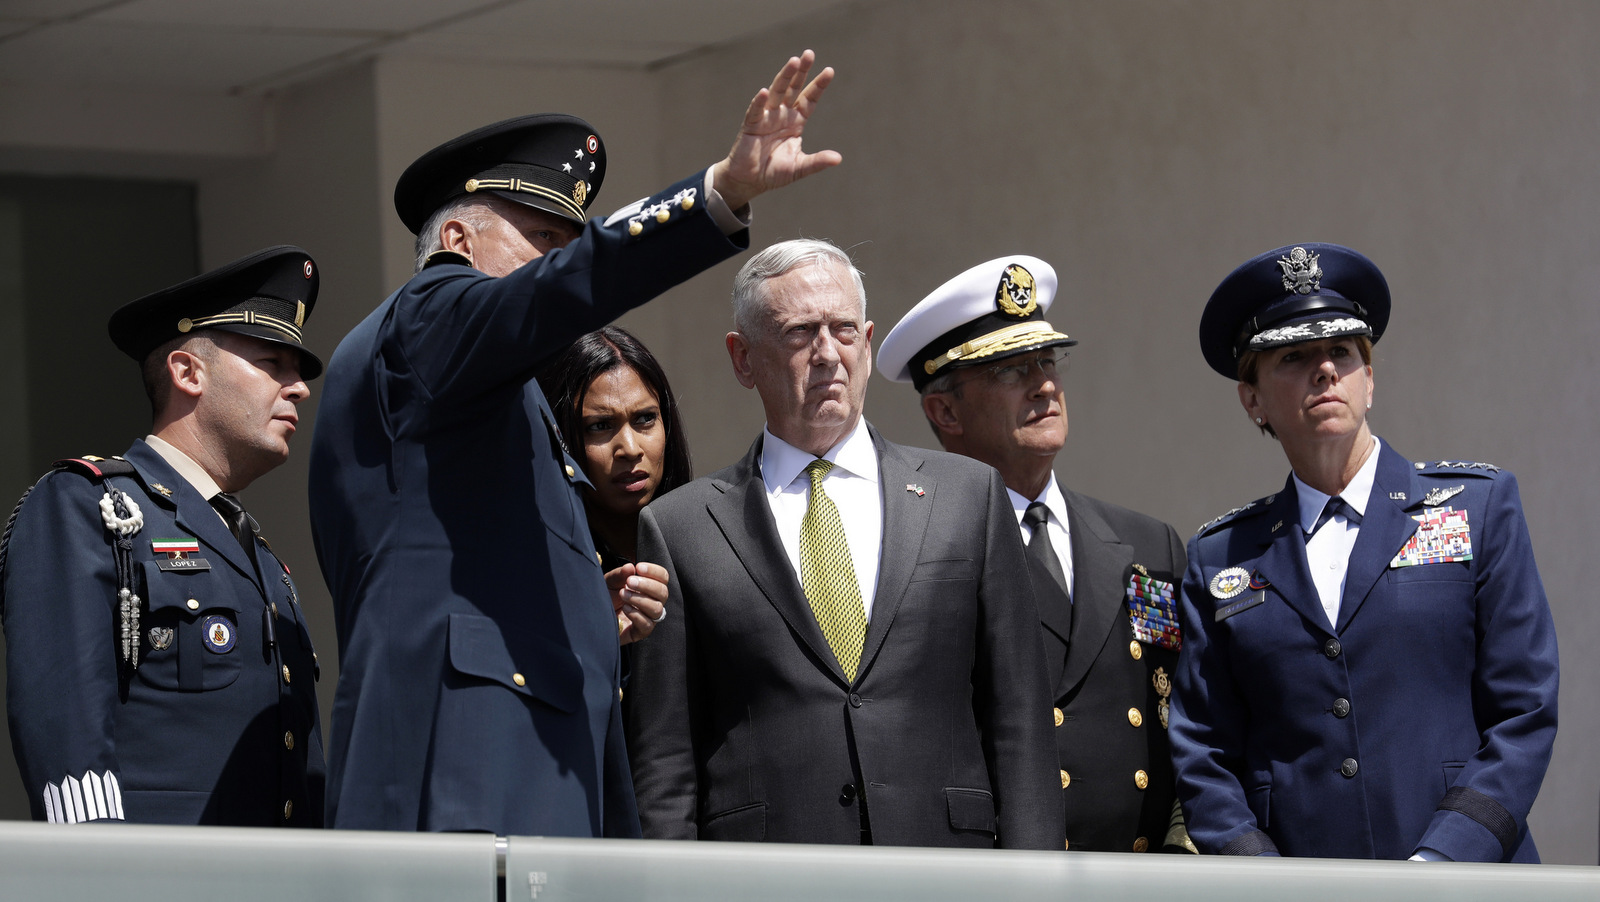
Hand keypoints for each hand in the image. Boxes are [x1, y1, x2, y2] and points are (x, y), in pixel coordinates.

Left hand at [607, 561, 667, 645]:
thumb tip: (630, 567)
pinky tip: (625, 608)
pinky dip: (637, 615)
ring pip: (657, 609)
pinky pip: (647, 625)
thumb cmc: (605, 597)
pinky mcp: (640, 632)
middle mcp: (652, 602)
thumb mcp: (610, 582)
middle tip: (630, 582)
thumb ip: (620, 574)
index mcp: (648, 587)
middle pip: (663, 593)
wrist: (592, 617)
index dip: (654, 571)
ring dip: (640, 600)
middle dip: (647, 585)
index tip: (639, 567)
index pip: (663, 578)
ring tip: (623, 594)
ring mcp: (647, 618)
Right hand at [710, 49, 841, 211]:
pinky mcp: (751, 124)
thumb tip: (838, 159)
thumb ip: (817, 161)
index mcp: (796, 121)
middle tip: (809, 54)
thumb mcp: (799, 167)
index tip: (829, 70)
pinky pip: (755, 110)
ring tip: (793, 62)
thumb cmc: (774, 172)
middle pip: (793, 88)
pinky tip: (764, 92)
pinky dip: (759, 102)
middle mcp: (782, 114)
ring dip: (784, 77)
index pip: (809, 99)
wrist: (750, 180)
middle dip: (801, 71)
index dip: (818, 85)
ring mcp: (766, 117)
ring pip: (776, 92)